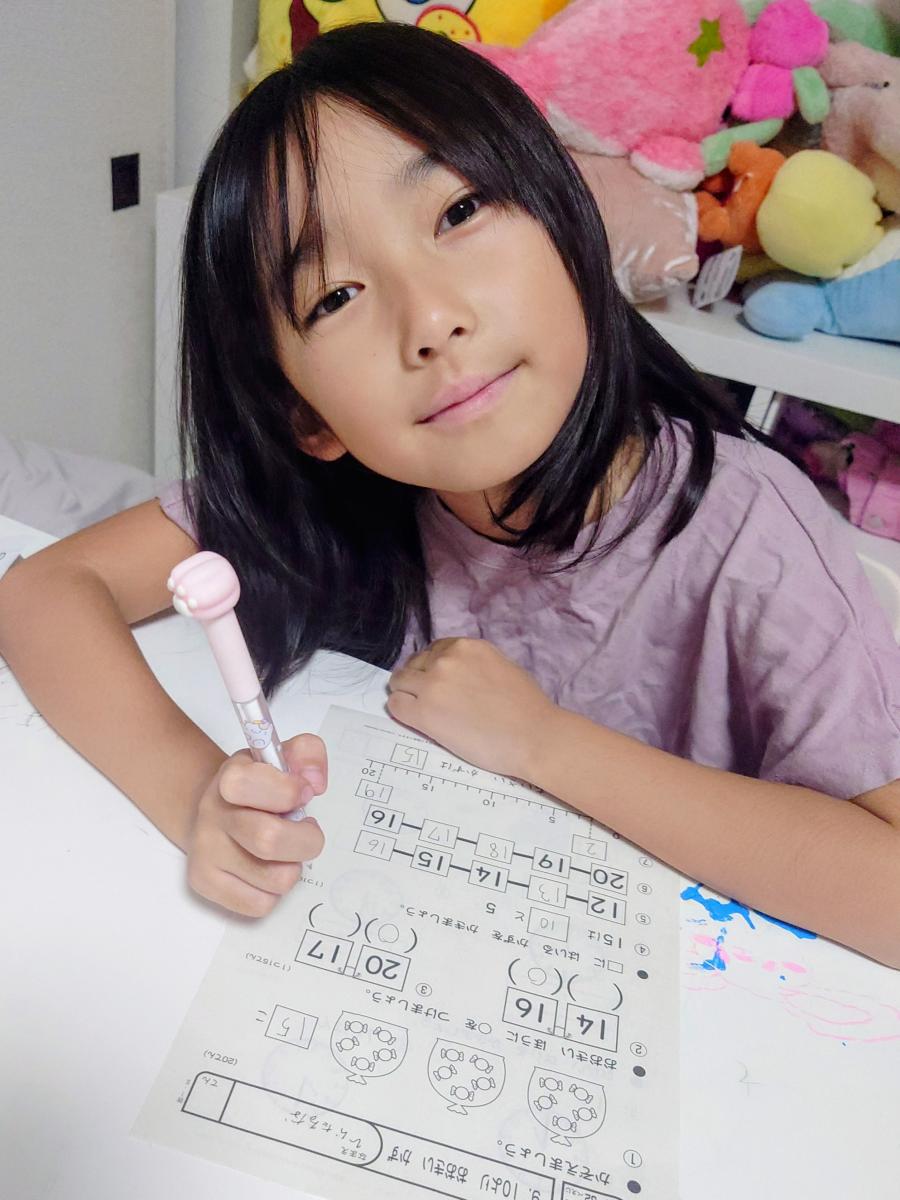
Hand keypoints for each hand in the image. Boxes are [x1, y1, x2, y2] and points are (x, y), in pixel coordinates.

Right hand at [186, 733, 326, 916]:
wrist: (215, 811)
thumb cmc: (259, 788)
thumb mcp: (282, 757)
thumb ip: (308, 754)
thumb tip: (314, 783)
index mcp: (231, 777)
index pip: (252, 784)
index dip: (289, 791)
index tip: (303, 793)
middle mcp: (212, 813)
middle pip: (269, 840)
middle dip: (306, 840)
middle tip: (306, 830)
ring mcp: (205, 851)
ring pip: (275, 879)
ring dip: (292, 866)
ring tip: (284, 851)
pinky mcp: (204, 883)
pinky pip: (260, 904)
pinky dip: (274, 891)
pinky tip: (266, 869)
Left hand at [387, 638, 558, 780]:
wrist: (533, 737)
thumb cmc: (528, 707)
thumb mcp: (502, 666)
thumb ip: (474, 664)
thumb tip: (460, 672)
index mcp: (467, 646)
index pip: (434, 650)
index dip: (432, 667)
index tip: (437, 681)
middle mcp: (446, 659)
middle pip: (414, 664)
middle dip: (417, 679)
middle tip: (428, 698)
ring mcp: (432, 685)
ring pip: (399, 683)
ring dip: (406, 693)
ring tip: (419, 709)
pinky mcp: (424, 713)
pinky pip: (396, 705)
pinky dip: (401, 710)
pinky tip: (414, 719)